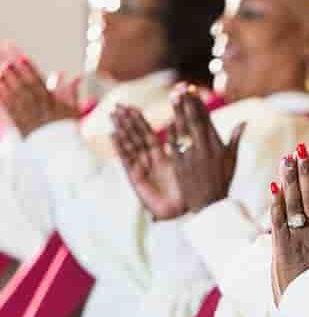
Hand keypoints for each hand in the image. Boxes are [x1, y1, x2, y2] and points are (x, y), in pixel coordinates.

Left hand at [0, 57, 79, 135]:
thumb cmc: (67, 130)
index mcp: (52, 103)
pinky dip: (3, 98)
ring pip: (16, 97)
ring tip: (0, 73)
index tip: (22, 59)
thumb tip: (74, 78)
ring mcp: (29, 116)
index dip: (30, 70)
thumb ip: (72, 93)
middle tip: (7, 64)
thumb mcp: (74, 111)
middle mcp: (39, 108)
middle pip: (25, 89)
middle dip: (16, 76)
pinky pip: (9, 109)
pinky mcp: (20, 124)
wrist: (60, 151)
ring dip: (7, 84)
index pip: (40, 84)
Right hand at [111, 105, 184, 219]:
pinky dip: (120, 147)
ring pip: (129, 146)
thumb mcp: (186, 165)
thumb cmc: (188, 190)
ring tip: (113, 115)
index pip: (147, 134)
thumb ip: (183, 148)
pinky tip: (113, 135)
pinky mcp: (136, 179)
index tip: (131, 106)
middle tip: (117, 106)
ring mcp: (141, 169)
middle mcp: (149, 162)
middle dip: (126, 123)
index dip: (139, 121)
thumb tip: (185, 129)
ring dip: (121, 130)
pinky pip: (127, 160)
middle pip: (135, 138)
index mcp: (161, 157)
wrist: (184, 210)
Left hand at [170, 86, 245, 211]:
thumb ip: (235, 139)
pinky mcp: (180, 165)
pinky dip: (171, 132)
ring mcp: (191, 157)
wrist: (210, 205)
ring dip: (178, 112)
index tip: (193, 90)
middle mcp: (205, 149)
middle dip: (188, 103)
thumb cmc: (222, 182)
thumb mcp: (231, 160)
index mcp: (218, 146)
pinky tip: (168, 120)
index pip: (207, 120)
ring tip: (173, 96)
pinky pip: (174, 145)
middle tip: (181, 88)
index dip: (199, 104)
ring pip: (183, 130)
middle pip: (195, 121)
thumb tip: (244, 121)